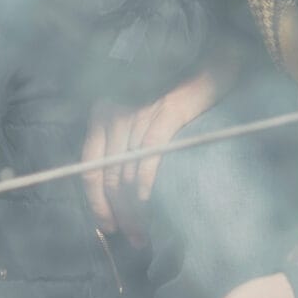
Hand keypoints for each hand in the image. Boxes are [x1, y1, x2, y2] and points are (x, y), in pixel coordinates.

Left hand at [82, 62, 236, 241]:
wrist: (207, 58)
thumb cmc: (175, 88)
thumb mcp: (141, 111)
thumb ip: (128, 141)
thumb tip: (126, 189)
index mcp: (104, 115)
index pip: (89, 167)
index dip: (95, 201)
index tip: (106, 226)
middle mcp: (116, 113)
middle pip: (106, 175)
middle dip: (116, 213)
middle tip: (132, 239)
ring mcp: (140, 111)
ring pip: (126, 170)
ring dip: (133, 208)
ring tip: (144, 234)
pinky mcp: (168, 110)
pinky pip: (150, 151)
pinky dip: (145, 179)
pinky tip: (148, 200)